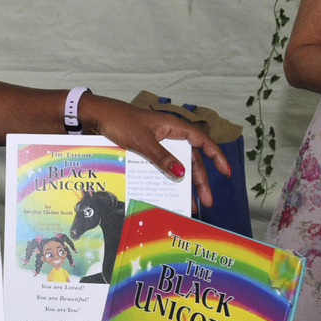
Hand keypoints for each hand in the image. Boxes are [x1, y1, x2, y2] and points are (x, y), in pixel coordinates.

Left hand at [82, 96, 229, 207]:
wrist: (94, 116)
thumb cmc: (118, 121)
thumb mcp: (142, 141)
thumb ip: (162, 158)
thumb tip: (181, 175)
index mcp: (173, 127)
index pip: (202, 141)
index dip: (216, 156)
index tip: (226, 172)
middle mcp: (168, 134)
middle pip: (190, 159)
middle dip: (199, 180)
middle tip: (205, 201)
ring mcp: (157, 142)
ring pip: (175, 164)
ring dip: (182, 183)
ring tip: (189, 204)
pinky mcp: (145, 149)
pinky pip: (160, 165)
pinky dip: (165, 178)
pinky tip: (166, 193)